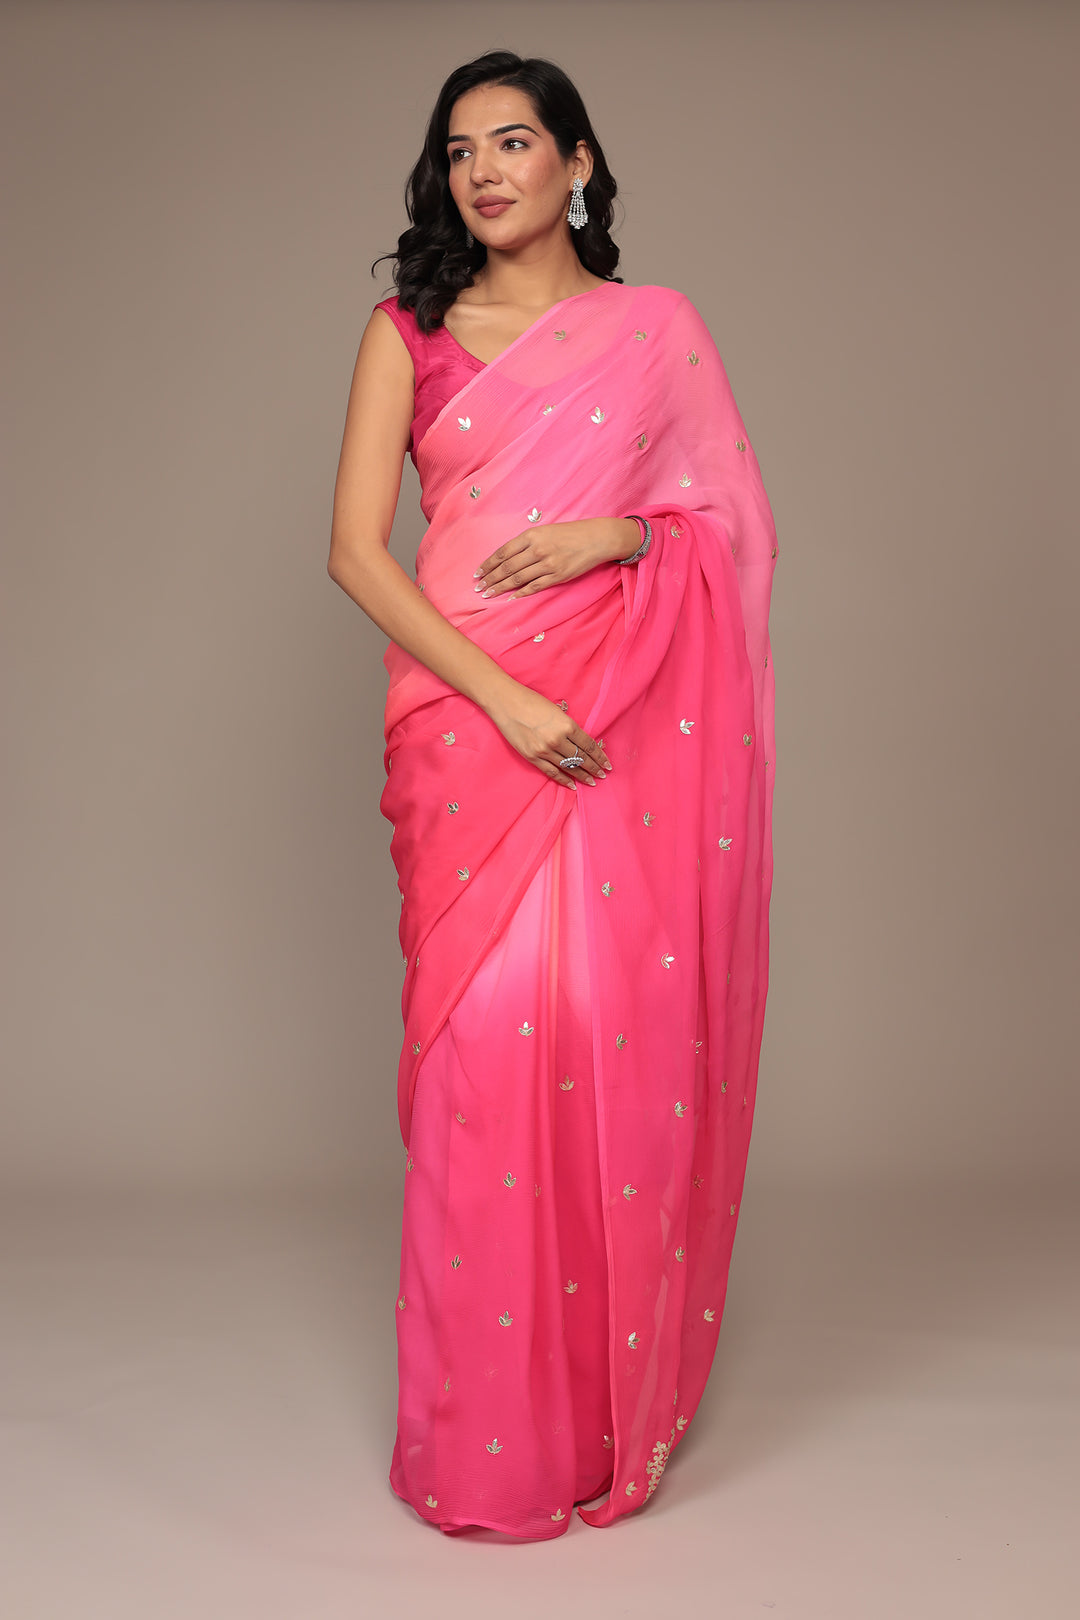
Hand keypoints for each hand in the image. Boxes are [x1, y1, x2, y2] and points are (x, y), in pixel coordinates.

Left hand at [473, 517, 640, 598]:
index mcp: (532, 535)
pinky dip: (520, 593)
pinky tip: (509, 598)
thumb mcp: (545, 531)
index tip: (478, 572)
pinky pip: (534, 587)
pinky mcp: (557, 576)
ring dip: (500, 588)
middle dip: (490, 578)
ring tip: (488, 594)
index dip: (488, 564)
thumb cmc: (570, 533)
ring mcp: (547, 564)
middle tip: (479, 588)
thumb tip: (507, 557)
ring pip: (517, 579)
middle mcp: (537, 549)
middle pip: (507, 567)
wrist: (596, 538)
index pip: (503, 552)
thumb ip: (527, 542)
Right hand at [486, 683, 612, 789]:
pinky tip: (572, 785)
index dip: (600, 756)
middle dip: (594, 768)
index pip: (589, 745)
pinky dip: (563, 780)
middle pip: (581, 758)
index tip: (607, 764)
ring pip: (569, 767)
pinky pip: (552, 772)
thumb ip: (568, 727)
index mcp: (567, 725)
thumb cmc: (531, 701)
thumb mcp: (556, 710)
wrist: (506, 703)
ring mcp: (544, 750)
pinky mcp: (532, 757)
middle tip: (603, 775)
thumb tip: (580, 742)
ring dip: (582, 776)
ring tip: (592, 781)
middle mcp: (557, 740)